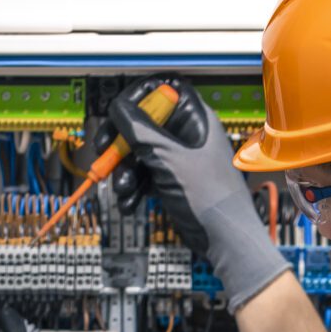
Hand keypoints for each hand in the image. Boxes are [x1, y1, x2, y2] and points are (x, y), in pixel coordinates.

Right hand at [109, 82, 288, 312]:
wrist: (225, 241)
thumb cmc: (210, 198)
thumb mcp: (169, 159)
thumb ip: (140, 130)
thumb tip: (118, 107)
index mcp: (195, 119)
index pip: (163, 90)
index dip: (138, 98)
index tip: (118, 112)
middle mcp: (187, 135)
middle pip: (144, 123)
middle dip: (122, 141)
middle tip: (105, 152)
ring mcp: (179, 159)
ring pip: (141, 152)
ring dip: (125, 170)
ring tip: (122, 188)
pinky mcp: (173, 181)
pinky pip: (146, 176)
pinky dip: (135, 188)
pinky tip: (129, 202)